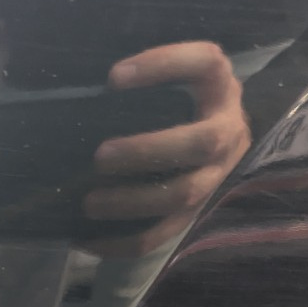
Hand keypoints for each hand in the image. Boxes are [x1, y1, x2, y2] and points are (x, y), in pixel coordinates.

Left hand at [81, 42, 250, 256]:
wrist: (221, 141)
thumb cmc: (182, 103)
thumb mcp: (175, 81)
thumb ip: (143, 82)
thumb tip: (79, 90)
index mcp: (219, 86)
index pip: (204, 63)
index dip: (163, 66)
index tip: (114, 77)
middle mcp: (228, 130)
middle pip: (200, 143)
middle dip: (147, 151)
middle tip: (99, 158)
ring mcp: (218, 175)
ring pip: (184, 195)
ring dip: (133, 202)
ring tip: (89, 204)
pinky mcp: (200, 211)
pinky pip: (166, 233)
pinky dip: (125, 243)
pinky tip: (88, 241)